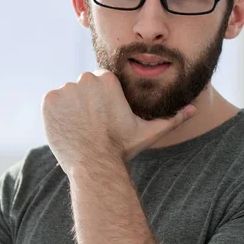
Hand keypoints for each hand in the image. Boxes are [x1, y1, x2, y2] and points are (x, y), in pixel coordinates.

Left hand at [41, 68, 196, 172]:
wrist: (94, 164)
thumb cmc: (122, 148)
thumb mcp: (148, 132)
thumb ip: (170, 118)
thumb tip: (195, 109)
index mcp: (108, 80)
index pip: (100, 84)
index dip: (102, 103)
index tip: (104, 119)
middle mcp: (86, 78)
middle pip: (83, 88)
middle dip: (86, 104)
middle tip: (93, 126)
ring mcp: (65, 88)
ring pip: (67, 95)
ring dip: (71, 109)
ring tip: (80, 130)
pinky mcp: (49, 100)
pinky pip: (52, 103)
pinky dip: (56, 114)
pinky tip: (68, 129)